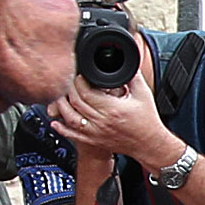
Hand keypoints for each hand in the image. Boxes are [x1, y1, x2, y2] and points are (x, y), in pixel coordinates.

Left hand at [46, 74, 179, 170]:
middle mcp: (102, 122)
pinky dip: (61, 128)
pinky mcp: (94, 141)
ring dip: (61, 106)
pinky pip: (73, 135)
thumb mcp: (143, 94)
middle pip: (75, 103)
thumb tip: (127, 60)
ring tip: (61, 97)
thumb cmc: (147, 120)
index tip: (80, 75)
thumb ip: (133, 76)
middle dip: (69, 90)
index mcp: (113, 109)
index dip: (79, 81)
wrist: (149, 144)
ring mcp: (96, 133)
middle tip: (69, 81)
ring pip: (70, 118)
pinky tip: (56, 121)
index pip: (86, 93)